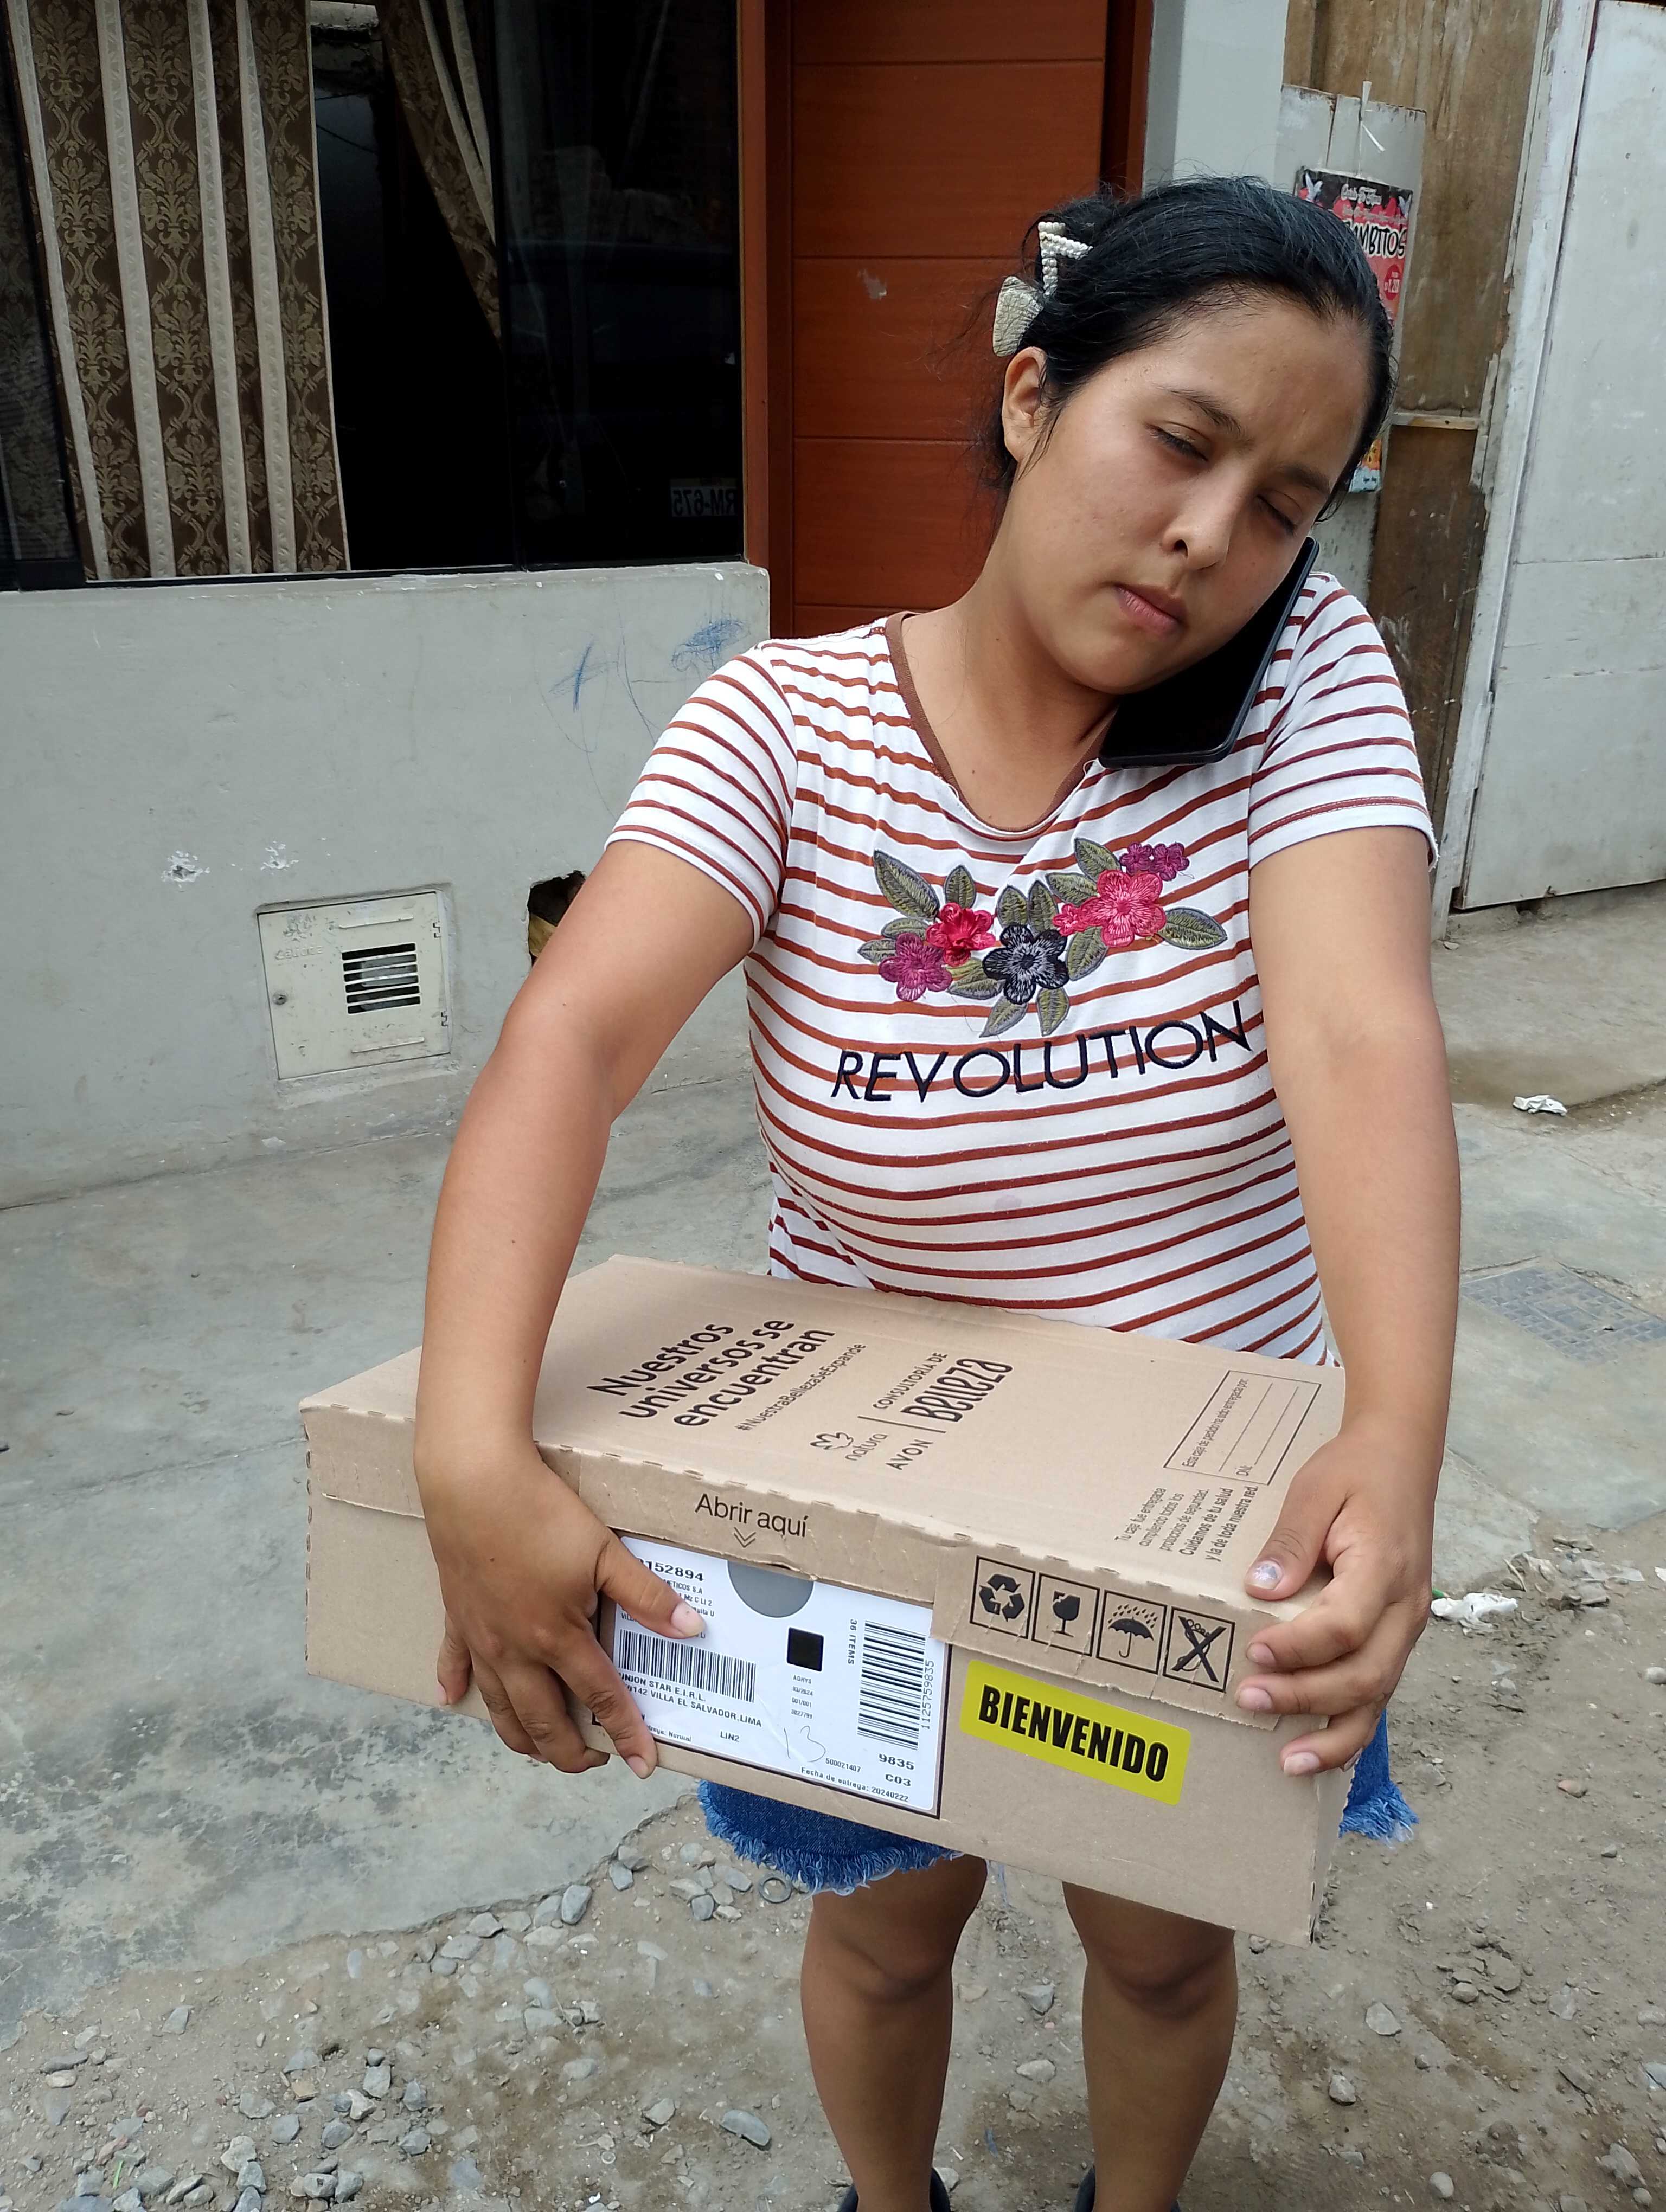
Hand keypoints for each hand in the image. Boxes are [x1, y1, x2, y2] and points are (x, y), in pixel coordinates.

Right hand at [418, 1438, 703, 1776]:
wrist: (473, 1482)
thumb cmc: (540, 1513)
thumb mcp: (604, 1551)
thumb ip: (647, 1596)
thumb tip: (693, 1628)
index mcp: (557, 1637)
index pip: (600, 1699)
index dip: (626, 1733)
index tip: (643, 1764)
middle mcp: (515, 1651)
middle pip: (543, 1722)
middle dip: (570, 1753)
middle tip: (595, 1762)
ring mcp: (481, 1638)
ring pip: (498, 1708)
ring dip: (522, 1737)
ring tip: (543, 1750)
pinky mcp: (455, 1616)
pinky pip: (453, 1663)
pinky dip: (454, 1686)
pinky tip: (452, 1700)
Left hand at [1236, 1422, 1434, 1776]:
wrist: (1402, 1458)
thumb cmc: (1356, 1471)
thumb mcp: (1316, 1489)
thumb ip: (1291, 1540)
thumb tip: (1262, 1589)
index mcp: (1385, 1567)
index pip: (1346, 1625)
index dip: (1298, 1648)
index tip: (1253, 1650)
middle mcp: (1405, 1607)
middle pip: (1365, 1673)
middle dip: (1306, 1697)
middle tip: (1248, 1699)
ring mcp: (1406, 1626)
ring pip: (1379, 1695)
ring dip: (1335, 1732)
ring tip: (1289, 1761)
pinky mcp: (1396, 1634)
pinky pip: (1378, 1688)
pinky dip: (1351, 1722)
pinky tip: (1318, 1746)